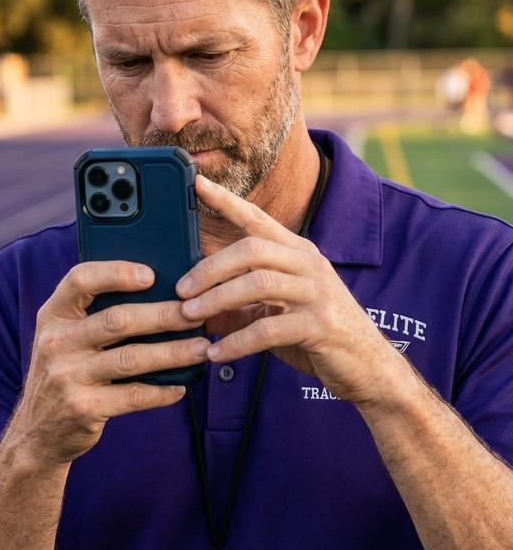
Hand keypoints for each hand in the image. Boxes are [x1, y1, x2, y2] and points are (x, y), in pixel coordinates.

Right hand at [11, 261, 209, 465]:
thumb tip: (156, 294)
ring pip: (131, 358)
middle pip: (117, 320)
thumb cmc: (63, 374)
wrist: (36, 433)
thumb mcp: (62, 339)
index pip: (80, 280)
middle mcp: (56, 343)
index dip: (116, 272)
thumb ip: (92, 316)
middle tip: (196, 313)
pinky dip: (161, 391)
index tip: (151, 275)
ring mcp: (67, 377)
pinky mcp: (82, 408)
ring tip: (202, 349)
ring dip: (173, 352)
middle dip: (163, 314)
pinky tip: (180, 387)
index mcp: (52, 316)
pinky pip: (132, 396)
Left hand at [175, 176, 404, 406]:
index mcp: (298, 253)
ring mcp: (318, 293)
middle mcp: (309, 264)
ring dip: (217, 300)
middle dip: (210, 268)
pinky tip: (216, 354)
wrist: (368, 366)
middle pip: (252, 250)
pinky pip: (269, 328)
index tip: (197, 183)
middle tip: (181, 290)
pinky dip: (237, 342)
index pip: (258, 219)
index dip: (227, 201)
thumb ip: (240, 305)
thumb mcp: (277, 312)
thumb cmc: (317, 334)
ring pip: (258, 283)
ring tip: (190, 317)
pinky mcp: (321, 326)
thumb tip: (193, 307)